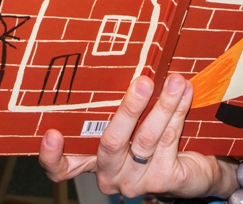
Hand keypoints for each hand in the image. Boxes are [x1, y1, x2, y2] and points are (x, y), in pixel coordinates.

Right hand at [39, 74, 236, 199]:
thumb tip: (122, 61)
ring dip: (163, 104)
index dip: (51, 156)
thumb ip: (114, 106)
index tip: (52, 134)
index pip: (61, 168)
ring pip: (146, 138)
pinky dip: (178, 111)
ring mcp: (135, 181)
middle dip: (129, 109)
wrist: (190, 172)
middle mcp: (109, 174)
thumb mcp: (126, 125)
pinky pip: (169, 140)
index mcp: (91, 160)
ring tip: (175, 80)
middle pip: (111, 143)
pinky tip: (185, 93)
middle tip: (143, 82)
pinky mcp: (162, 180)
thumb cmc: (148, 138)